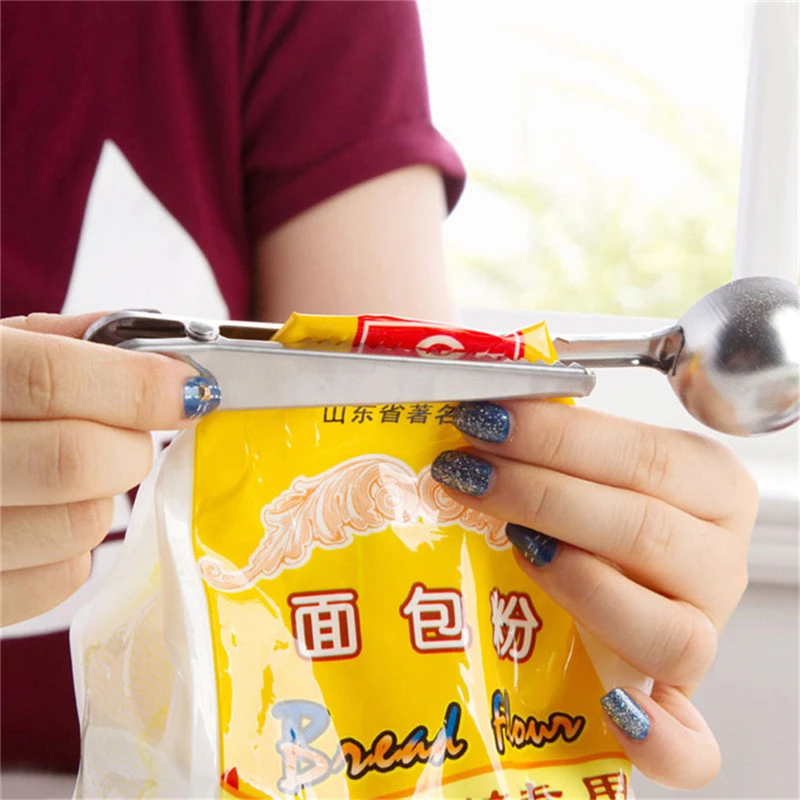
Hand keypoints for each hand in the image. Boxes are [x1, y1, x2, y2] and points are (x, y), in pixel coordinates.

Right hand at [0, 313, 220, 626]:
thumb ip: (66, 342)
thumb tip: (168, 365)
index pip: (49, 380)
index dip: (138, 385)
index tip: (193, 390)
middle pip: (77, 460)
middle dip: (129, 446)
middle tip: (124, 437)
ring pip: (82, 525)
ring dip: (103, 497)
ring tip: (70, 478)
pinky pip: (62, 578)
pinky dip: (76, 547)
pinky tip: (46, 518)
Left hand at [431, 399, 757, 788]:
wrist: (609, 580)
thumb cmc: (589, 513)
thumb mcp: (585, 465)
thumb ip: (556, 444)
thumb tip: (480, 414)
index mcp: (707, 487)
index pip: (644, 455)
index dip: (559, 437)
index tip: (485, 420)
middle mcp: (715, 560)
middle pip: (646, 531)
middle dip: (542, 494)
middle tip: (467, 473)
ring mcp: (701, 633)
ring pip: (671, 629)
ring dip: (584, 588)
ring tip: (518, 551)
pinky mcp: (676, 700)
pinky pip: (692, 743)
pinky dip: (660, 737)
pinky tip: (614, 711)